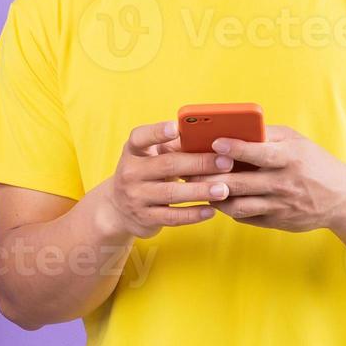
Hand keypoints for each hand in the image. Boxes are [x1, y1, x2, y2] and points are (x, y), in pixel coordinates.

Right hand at [98, 121, 230, 240]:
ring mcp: (136, 197)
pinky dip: (193, 214)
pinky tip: (211, 210)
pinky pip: (172, 217)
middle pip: (167, 165)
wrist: (119, 208)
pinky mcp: (144, 218)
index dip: (157, 132)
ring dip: (200, 191)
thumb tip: (211, 138)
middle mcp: (130, 173)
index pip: (140, 137)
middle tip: (226, 162)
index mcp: (133, 151)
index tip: (176, 127)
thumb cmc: (146, 173)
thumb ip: (173, 147)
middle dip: (199, 163)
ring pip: (172, 193)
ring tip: (224, 189)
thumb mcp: (150, 157)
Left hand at [189, 125, 345, 231]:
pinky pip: (245, 216)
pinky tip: (212, 199)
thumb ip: (267, 135)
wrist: (343, 199)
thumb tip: (232, 127)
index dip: (236, 148)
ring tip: (194, 186)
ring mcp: (280, 205)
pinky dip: (226, 208)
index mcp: (290, 158)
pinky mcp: (276, 222)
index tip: (214, 142)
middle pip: (241, 182)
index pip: (260, 153)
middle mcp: (284, 183)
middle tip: (187, 169)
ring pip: (238, 204)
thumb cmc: (313, 163)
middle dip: (210, 176)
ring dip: (214, 196)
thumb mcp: (297, 142)